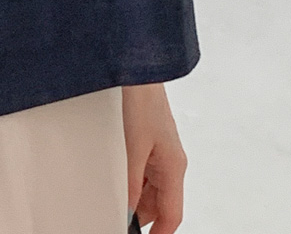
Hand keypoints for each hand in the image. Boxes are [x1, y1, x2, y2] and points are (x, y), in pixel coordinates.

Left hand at [123, 82, 186, 232]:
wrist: (141, 71)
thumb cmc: (143, 102)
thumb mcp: (133, 148)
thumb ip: (131, 183)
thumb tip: (127, 210)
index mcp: (173, 167)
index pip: (172, 215)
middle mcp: (171, 163)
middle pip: (160, 204)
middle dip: (142, 216)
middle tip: (121, 220)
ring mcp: (161, 153)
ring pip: (151, 189)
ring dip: (136, 198)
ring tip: (116, 203)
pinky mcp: (151, 143)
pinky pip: (145, 173)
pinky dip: (133, 182)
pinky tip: (118, 181)